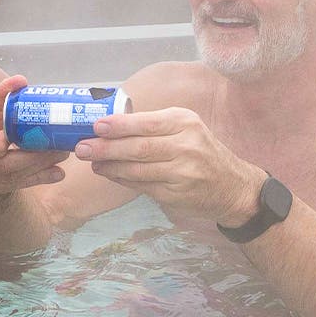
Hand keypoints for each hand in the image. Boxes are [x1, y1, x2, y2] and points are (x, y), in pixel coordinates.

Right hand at [0, 75, 68, 194]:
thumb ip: (3, 91)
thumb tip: (20, 81)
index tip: (13, 137)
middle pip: (0, 167)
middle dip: (31, 158)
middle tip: (55, 148)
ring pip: (11, 178)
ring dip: (39, 168)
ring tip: (61, 155)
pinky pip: (16, 186)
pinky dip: (39, 178)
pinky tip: (57, 173)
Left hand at [78, 106, 266, 226]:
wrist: (233, 187)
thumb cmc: (201, 152)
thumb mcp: (186, 129)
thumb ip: (154, 126)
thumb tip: (109, 125)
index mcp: (185, 122)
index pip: (146, 122)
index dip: (118, 126)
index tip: (95, 126)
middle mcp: (187, 145)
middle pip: (139, 147)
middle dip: (106, 148)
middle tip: (82, 148)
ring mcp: (183, 172)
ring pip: (138, 169)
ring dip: (110, 166)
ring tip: (92, 162)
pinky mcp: (178, 194)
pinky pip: (143, 186)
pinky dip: (123, 180)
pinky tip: (110, 174)